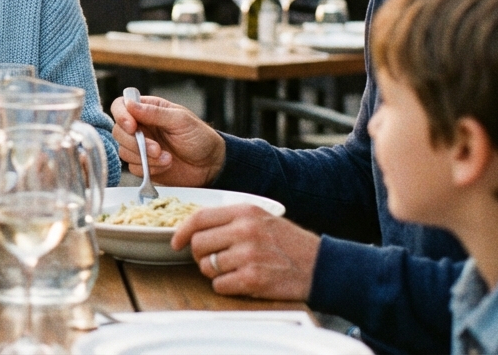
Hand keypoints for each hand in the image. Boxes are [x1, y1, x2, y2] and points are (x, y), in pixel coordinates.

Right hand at [111, 94, 225, 186]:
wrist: (211, 165)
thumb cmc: (199, 137)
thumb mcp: (180, 120)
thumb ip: (154, 113)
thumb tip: (129, 104)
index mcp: (148, 110)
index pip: (121, 106)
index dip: (121, 115)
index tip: (132, 127)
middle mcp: (141, 127)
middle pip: (118, 131)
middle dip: (135, 143)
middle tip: (156, 149)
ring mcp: (141, 147)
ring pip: (124, 151)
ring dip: (145, 157)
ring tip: (167, 158)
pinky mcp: (144, 165)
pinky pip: (134, 168)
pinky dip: (150, 168)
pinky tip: (167, 165)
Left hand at [171, 205, 319, 300]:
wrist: (321, 266)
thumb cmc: (288, 243)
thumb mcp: (261, 218)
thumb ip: (230, 220)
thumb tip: (193, 229)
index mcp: (245, 211)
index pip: (199, 217)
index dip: (182, 231)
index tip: (177, 242)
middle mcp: (245, 230)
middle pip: (199, 244)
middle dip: (201, 256)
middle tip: (213, 259)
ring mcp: (249, 255)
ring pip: (207, 267)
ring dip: (215, 273)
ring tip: (235, 269)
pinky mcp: (253, 279)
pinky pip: (220, 285)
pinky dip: (226, 287)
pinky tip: (242, 281)